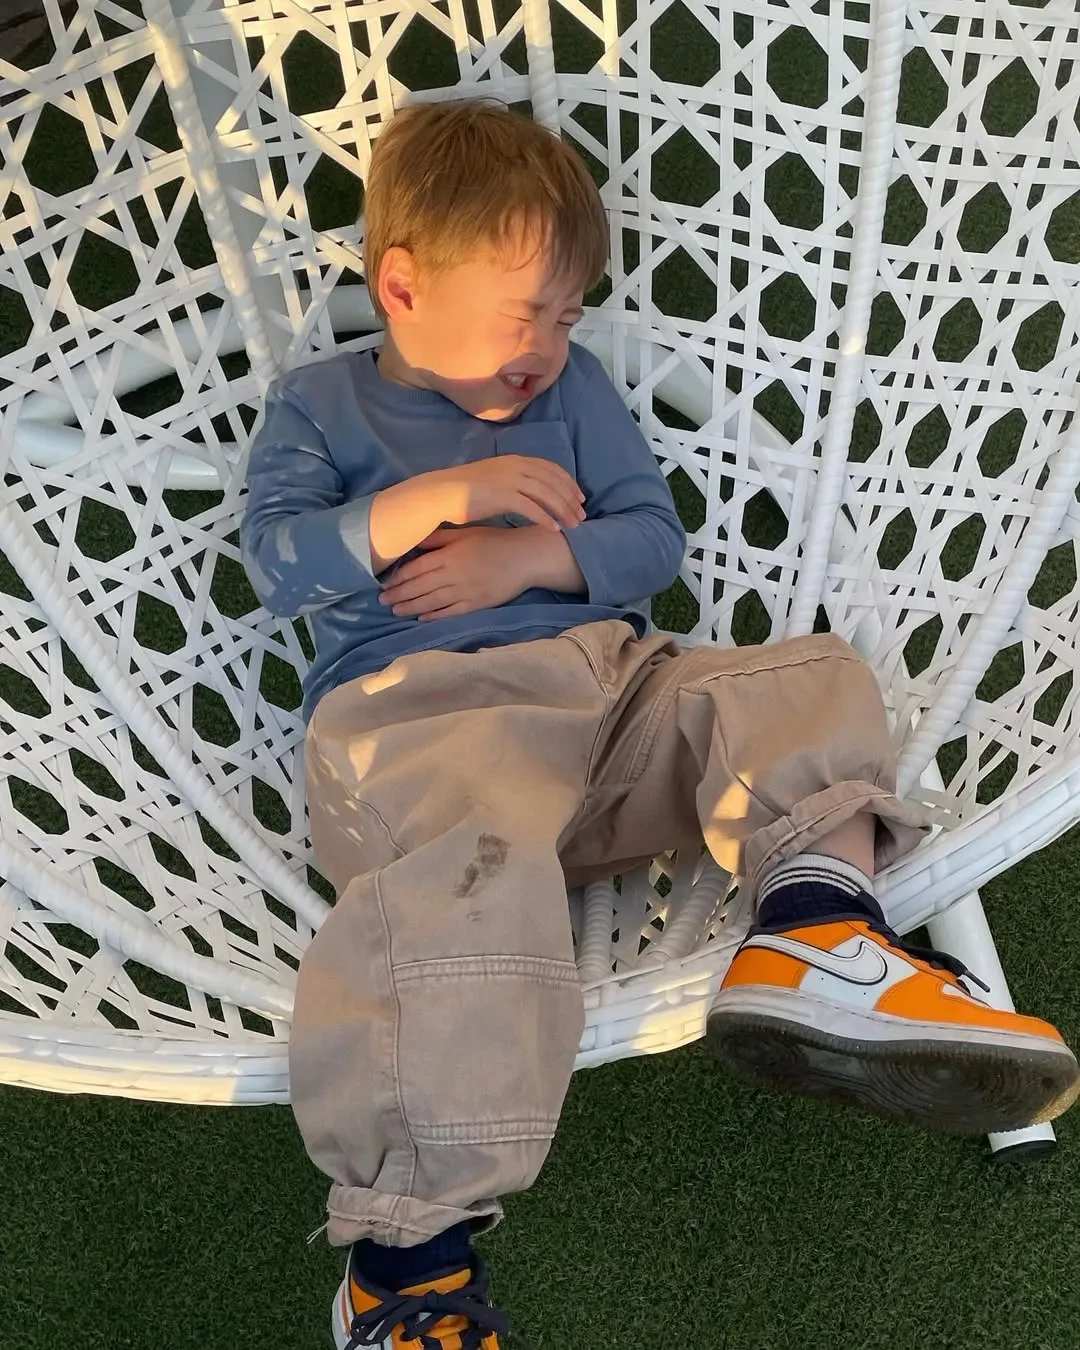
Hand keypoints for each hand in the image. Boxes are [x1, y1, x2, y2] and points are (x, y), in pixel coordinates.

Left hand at [379, 527, 544, 620]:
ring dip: (411, 607)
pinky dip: (434, 615)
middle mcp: (454, 574)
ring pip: (432, 602)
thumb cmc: (495, 541)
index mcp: (449, 555)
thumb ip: (439, 539)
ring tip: (396, 611)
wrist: (525, 557)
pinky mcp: (477, 604)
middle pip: (420, 587)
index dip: (399, 577)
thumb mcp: (465, 533)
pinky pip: (450, 612)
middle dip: (399, 594)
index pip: (417, 569)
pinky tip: (421, 618)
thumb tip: (414, 543)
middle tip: (382, 601)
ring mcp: (465, 591)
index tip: (384, 583)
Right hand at [435, 456, 585, 532]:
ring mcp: (509, 480)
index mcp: (515, 460)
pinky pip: (531, 508)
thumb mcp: (495, 478)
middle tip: (582, 514)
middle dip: (570, 499)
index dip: (568, 482)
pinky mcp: (502, 496)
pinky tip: (554, 529)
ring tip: (574, 525)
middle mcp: (515, 466)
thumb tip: (529, 492)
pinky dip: (545, 518)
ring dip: (563, 510)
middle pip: (553, 482)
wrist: (442, 493)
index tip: (580, 496)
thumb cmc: (466, 491)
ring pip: (546, 494)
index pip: (550, 468)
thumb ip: (514, 481)